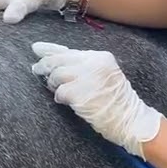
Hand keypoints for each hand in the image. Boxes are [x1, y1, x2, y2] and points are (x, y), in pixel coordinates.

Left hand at [30, 42, 163, 158]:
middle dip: (45, 65)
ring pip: (57, 74)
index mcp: (100, 57)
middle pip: (59, 59)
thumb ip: (83, 67)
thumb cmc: (115, 102)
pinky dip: (59, 97)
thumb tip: (54, 62)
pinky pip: (59, 92)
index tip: (36, 48)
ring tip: (59, 91)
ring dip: (54, 84)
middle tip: (36, 69)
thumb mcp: (104, 76)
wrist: (130, 119)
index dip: (50, 49)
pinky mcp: (79, 92)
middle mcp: (94, 63)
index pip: (69, 50)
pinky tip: (65, 101)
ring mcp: (86, 77)